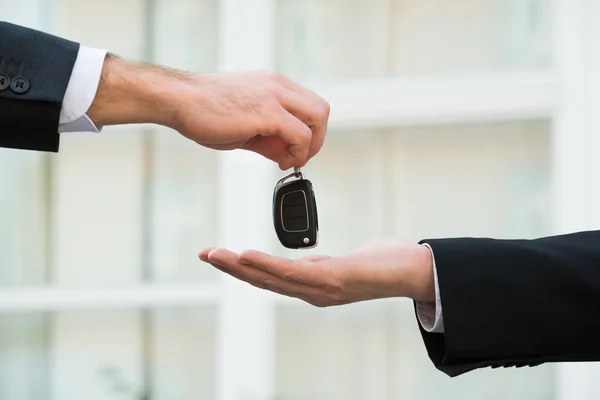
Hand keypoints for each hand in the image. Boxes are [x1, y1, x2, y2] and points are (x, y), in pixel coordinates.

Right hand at [88, 55, 329, 169]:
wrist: (179, 100)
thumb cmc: (204, 110)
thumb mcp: (245, 122)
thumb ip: (269, 136)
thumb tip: (285, 154)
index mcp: (274, 84)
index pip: (310, 105)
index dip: (309, 131)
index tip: (293, 150)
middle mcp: (278, 85)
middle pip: (321, 110)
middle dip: (317, 139)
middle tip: (298, 158)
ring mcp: (274, 96)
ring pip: (318, 118)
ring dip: (310, 146)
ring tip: (289, 161)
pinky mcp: (268, 112)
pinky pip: (300, 134)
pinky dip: (298, 152)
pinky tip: (282, 161)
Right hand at [198, 238, 434, 306]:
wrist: (413, 270)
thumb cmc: (382, 263)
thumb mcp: (341, 262)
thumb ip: (320, 263)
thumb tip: (306, 258)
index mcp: (311, 287)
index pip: (270, 278)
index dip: (243, 269)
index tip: (220, 255)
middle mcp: (311, 292)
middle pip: (263, 281)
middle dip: (231, 269)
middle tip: (205, 254)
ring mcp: (319, 289)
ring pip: (271, 278)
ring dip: (240, 267)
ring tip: (216, 254)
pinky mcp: (331, 280)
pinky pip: (292, 272)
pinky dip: (266, 265)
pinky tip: (247, 256)